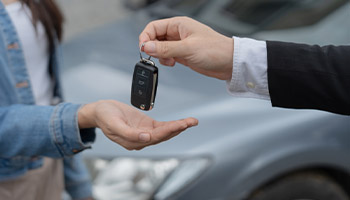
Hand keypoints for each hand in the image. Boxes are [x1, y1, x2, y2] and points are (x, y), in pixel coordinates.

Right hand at [78, 100, 197, 149]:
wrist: (100, 111)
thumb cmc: (105, 117)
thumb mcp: (114, 124)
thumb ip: (129, 134)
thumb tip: (146, 139)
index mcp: (132, 141)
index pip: (154, 137)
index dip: (167, 131)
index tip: (178, 125)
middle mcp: (141, 139)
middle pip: (163, 135)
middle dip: (178, 128)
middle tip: (191, 122)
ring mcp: (144, 133)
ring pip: (165, 131)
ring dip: (178, 127)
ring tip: (191, 121)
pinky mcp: (147, 125)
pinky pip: (162, 126)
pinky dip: (172, 124)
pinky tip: (182, 122)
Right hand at [139, 16, 233, 79]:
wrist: (229, 63)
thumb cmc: (215, 50)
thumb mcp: (188, 49)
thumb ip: (166, 48)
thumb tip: (147, 47)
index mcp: (179, 24)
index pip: (154, 27)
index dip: (146, 37)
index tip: (143, 48)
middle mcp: (178, 33)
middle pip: (155, 38)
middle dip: (152, 48)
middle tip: (155, 57)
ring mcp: (180, 44)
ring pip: (160, 48)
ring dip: (160, 56)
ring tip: (168, 61)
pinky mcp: (183, 54)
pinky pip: (167, 56)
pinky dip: (166, 60)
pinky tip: (173, 63)